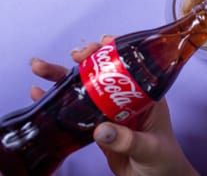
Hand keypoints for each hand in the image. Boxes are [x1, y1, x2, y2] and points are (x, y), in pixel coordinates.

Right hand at [30, 36, 198, 175]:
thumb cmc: (164, 162)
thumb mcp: (149, 148)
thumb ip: (128, 139)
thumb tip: (102, 130)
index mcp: (147, 95)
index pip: (132, 65)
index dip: (116, 51)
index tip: (101, 45)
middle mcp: (127, 99)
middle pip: (105, 72)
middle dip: (87, 59)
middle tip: (74, 55)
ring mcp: (111, 112)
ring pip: (87, 88)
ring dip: (65, 77)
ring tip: (42, 69)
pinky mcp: (97, 127)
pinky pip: (77, 111)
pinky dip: (59, 101)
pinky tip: (41, 94)